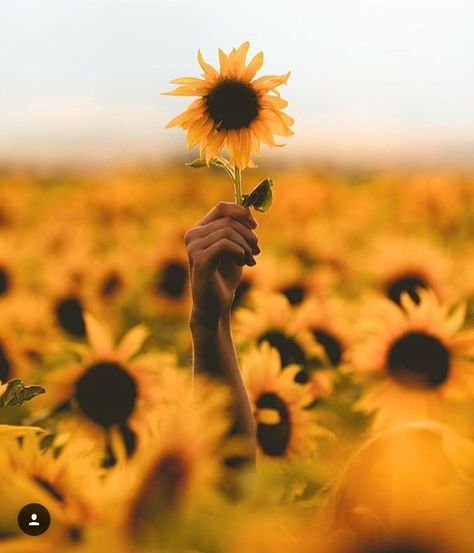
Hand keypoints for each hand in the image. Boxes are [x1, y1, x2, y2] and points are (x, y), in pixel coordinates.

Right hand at [185, 202, 259, 324]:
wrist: (215, 305)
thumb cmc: (224, 277)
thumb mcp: (235, 248)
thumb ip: (238, 230)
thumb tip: (249, 209)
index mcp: (200, 230)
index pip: (221, 208)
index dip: (241, 212)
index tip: (255, 226)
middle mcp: (193, 235)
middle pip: (229, 221)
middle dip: (249, 236)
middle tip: (257, 252)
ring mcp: (194, 247)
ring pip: (229, 232)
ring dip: (246, 246)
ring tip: (249, 260)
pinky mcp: (200, 260)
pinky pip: (225, 245)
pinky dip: (239, 252)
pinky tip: (242, 262)